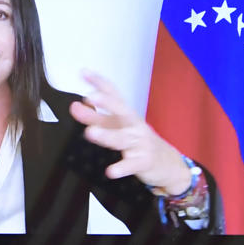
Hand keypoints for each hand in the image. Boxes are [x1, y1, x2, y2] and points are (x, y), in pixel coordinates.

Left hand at [69, 69, 191, 195]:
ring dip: (106, 135)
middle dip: (107, 102)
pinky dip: (121, 167)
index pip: (114, 94)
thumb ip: (95, 118)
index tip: (84, 73)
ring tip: (91, 132)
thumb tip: (75, 107)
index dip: (100, 83)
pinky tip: (111, 171)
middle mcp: (133, 125)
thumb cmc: (139, 142)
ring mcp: (140, 143)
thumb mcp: (118, 127)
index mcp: (126, 115)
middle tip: (90, 97)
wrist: (168, 164)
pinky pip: (132, 164)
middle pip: (121, 111)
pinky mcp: (144, 162)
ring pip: (122, 138)